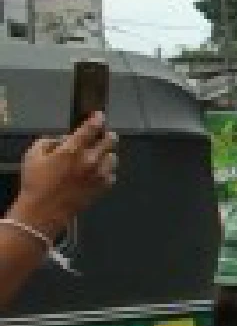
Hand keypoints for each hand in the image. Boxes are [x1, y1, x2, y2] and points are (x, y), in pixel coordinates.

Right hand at [13, 113, 117, 231]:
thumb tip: (65, 139)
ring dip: (107, 153)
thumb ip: (51, 141)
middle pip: (110, 140)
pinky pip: (112, 173)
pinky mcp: (103, 187)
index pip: (92, 128)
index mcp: (72, 149)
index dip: (98, 119)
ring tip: (99, 154)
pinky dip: (107, 170)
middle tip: (104, 133)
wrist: (44, 210)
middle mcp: (90, 160)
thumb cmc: (36, 182)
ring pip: (113, 156)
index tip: (100, 115)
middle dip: (107, 134)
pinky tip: (98, 170)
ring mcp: (99, 174)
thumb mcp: (34, 154)